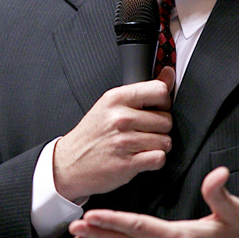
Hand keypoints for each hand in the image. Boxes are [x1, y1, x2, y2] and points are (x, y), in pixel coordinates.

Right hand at [52, 66, 174, 202]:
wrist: (69, 163)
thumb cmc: (91, 135)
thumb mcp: (111, 105)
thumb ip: (142, 90)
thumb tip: (169, 74)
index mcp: (116, 98)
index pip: (160, 91)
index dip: (163, 102)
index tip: (156, 109)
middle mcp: (120, 118)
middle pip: (167, 120)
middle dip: (160, 128)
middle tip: (143, 132)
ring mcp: (124, 141)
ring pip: (165, 141)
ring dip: (157, 146)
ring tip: (140, 145)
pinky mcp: (128, 163)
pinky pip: (159, 158)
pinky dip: (154, 160)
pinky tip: (141, 157)